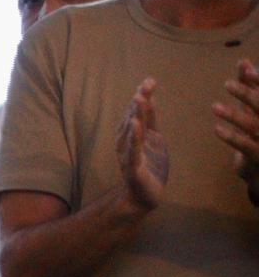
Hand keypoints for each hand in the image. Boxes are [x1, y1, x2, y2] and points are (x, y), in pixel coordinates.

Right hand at [116, 78, 168, 211]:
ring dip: (135, 115)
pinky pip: (133, 150)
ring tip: (139, 99)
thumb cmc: (148, 166)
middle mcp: (125, 144)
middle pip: (132, 119)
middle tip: (146, 85)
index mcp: (130, 136)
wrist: (144, 196)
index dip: (142, 96)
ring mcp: (128, 155)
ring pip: (132, 132)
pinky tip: (135, 125)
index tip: (149, 80)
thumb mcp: (152, 138)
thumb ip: (149, 119)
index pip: (136, 112)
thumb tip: (148, 97)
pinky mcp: (133, 168)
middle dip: (139, 102)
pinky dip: (134, 137)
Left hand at [213, 59, 258, 199]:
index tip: (246, 69)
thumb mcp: (255, 107)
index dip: (258, 80)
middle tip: (227, 84)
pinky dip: (230, 136)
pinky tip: (216, 128)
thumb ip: (251, 85)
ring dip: (233, 115)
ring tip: (214, 107)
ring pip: (252, 125)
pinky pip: (244, 145)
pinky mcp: (258, 155)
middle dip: (247, 94)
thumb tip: (242, 62)